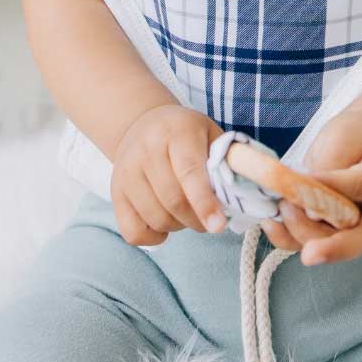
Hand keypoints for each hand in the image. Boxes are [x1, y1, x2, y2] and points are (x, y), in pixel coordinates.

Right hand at [110, 103, 227, 246]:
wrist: (143, 123)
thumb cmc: (187, 134)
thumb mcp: (211, 134)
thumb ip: (227, 162)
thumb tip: (246, 199)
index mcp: (177, 132)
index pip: (189, 171)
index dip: (204, 201)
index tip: (218, 225)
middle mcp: (147, 149)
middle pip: (173, 201)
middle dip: (198, 219)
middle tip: (211, 220)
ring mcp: (127, 171)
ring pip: (156, 218)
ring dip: (179, 226)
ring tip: (188, 213)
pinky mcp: (115, 192)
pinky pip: (133, 231)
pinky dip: (154, 237)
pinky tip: (165, 223)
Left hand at [260, 110, 361, 265]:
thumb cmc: (357, 137)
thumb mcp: (346, 135)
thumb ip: (331, 164)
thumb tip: (305, 194)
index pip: (361, 187)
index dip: (332, 186)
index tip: (302, 182)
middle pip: (357, 238)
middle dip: (331, 248)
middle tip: (308, 252)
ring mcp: (356, 229)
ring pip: (328, 243)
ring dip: (299, 231)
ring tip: (279, 205)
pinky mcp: (333, 234)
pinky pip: (309, 243)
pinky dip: (287, 237)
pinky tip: (271, 223)